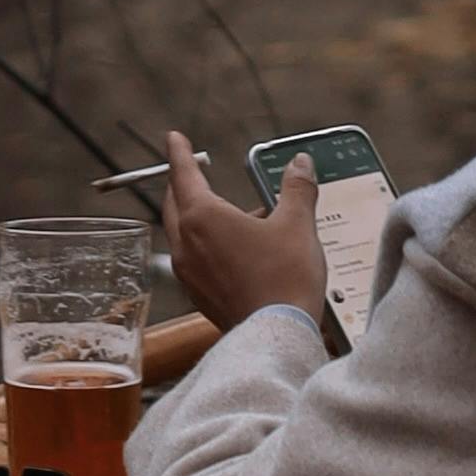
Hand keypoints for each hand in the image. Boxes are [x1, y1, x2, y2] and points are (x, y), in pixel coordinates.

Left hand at [162, 127, 329, 330]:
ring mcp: (189, 273)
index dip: (179, 153)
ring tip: (228, 211)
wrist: (277, 337)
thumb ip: (296, 189)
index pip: (183, 174)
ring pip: (182, 233)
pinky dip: (204, 244)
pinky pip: (192, 258)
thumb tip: (300, 163)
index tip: (174, 138)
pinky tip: (233, 247)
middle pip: (175, 204)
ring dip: (195, 216)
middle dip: (183, 184)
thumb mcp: (297, 224)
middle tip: (193, 171)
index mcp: (202, 217)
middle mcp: (186, 244)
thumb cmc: (284, 277)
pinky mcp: (198, 296)